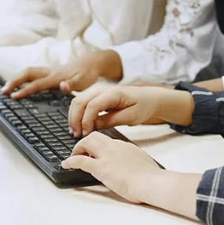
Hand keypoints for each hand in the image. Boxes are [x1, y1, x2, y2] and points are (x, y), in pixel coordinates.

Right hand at [1, 50, 122, 98]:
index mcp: (56, 76)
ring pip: (29, 71)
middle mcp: (50, 71)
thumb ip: (72, 85)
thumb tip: (62, 86)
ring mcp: (50, 70)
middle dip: (14, 81)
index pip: (37, 84)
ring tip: (7, 88)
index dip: (25, 90)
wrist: (94, 62)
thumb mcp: (84, 82)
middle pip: (28, 73)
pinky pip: (34, 73)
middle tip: (4, 91)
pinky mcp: (51, 71)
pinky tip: (20, 83)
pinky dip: (24, 77)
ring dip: (17, 78)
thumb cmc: (88, 74)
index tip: (14, 96)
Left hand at [61, 132, 161, 203]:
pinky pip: (81, 161)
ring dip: (77, 149)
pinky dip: (71, 161)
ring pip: (86, 142)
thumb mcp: (142, 162)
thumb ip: (133, 160)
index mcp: (125, 146)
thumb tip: (132, 165)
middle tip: (81, 153)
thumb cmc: (151, 177)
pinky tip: (66, 165)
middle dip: (85, 142)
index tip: (94, 152)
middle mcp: (114, 147)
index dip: (98, 145)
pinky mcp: (101, 168)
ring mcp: (107, 156)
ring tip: (73, 157)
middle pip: (95, 136)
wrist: (152, 182)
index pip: (107, 140)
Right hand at [67, 85, 189, 136]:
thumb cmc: (143, 106)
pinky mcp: (97, 95)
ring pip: (78, 101)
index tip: (86, 134)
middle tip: (76, 135)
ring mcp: (98, 90)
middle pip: (80, 101)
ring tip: (75, 132)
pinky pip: (82, 102)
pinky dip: (78, 114)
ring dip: (74, 116)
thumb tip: (93, 126)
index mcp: (113, 93)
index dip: (86, 121)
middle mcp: (102, 89)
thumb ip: (111, 120)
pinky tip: (79, 125)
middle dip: (75, 119)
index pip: (92, 105)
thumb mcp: (130, 117)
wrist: (149, 98)